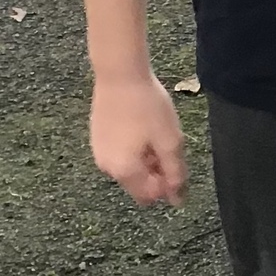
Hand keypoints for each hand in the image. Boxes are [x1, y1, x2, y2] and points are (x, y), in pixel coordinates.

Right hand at [90, 74, 187, 206]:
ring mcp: (99, 152)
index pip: (148, 196)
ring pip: (129, 168)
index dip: (167, 187)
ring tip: (159, 134)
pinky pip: (120, 154)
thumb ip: (175, 172)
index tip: (178, 165)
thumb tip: (177, 200)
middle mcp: (106, 168)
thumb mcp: (170, 141)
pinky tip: (145, 128)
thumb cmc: (148, 108)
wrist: (120, 76)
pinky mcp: (97, 138)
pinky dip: (135, 150)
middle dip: (157, 173)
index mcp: (124, 172)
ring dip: (147, 160)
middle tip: (170, 146)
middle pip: (138, 184)